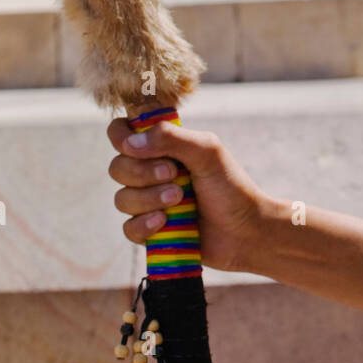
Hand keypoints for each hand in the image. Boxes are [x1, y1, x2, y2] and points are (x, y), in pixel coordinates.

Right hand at [107, 116, 268, 273]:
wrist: (245, 230)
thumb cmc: (230, 185)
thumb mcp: (206, 152)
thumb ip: (170, 138)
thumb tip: (130, 142)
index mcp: (162, 147)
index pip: (122, 131)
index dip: (121, 136)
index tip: (135, 145)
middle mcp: (150, 172)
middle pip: (117, 167)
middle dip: (142, 172)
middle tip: (174, 174)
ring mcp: (149, 202)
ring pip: (122, 198)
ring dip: (149, 198)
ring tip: (180, 200)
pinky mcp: (150, 231)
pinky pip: (128, 228)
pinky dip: (145, 224)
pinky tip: (165, 222)